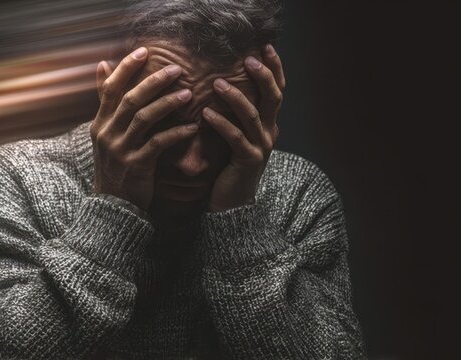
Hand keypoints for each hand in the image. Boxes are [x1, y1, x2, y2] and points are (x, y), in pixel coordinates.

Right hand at [91, 47, 196, 210]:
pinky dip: (176, 133)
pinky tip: (192, 128)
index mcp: (100, 123)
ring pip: (144, 119)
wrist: (112, 204)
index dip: (126, 68)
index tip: (144, 51)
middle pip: (130, 100)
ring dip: (168, 103)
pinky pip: (158, 144)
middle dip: (154, 81)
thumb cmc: (115, 163)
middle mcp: (107, 133)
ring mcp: (120, 150)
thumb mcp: (105, 132)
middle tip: (177, 69)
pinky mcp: (136, 165)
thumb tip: (102, 65)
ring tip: (188, 94)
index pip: (110, 88)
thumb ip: (106, 101)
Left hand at [203, 44, 285, 211]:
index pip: (276, 91)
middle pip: (273, 98)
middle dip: (263, 76)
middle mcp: (269, 132)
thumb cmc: (229, 167)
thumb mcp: (236, 137)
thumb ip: (235, 115)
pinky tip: (206, 113)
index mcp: (268, 124)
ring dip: (235, 96)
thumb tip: (220, 85)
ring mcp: (260, 147)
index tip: (265, 47)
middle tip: (249, 59)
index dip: (275, 69)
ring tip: (217, 83)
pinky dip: (221, 123)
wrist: (232, 205)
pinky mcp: (247, 161)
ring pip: (252, 115)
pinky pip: (235, 138)